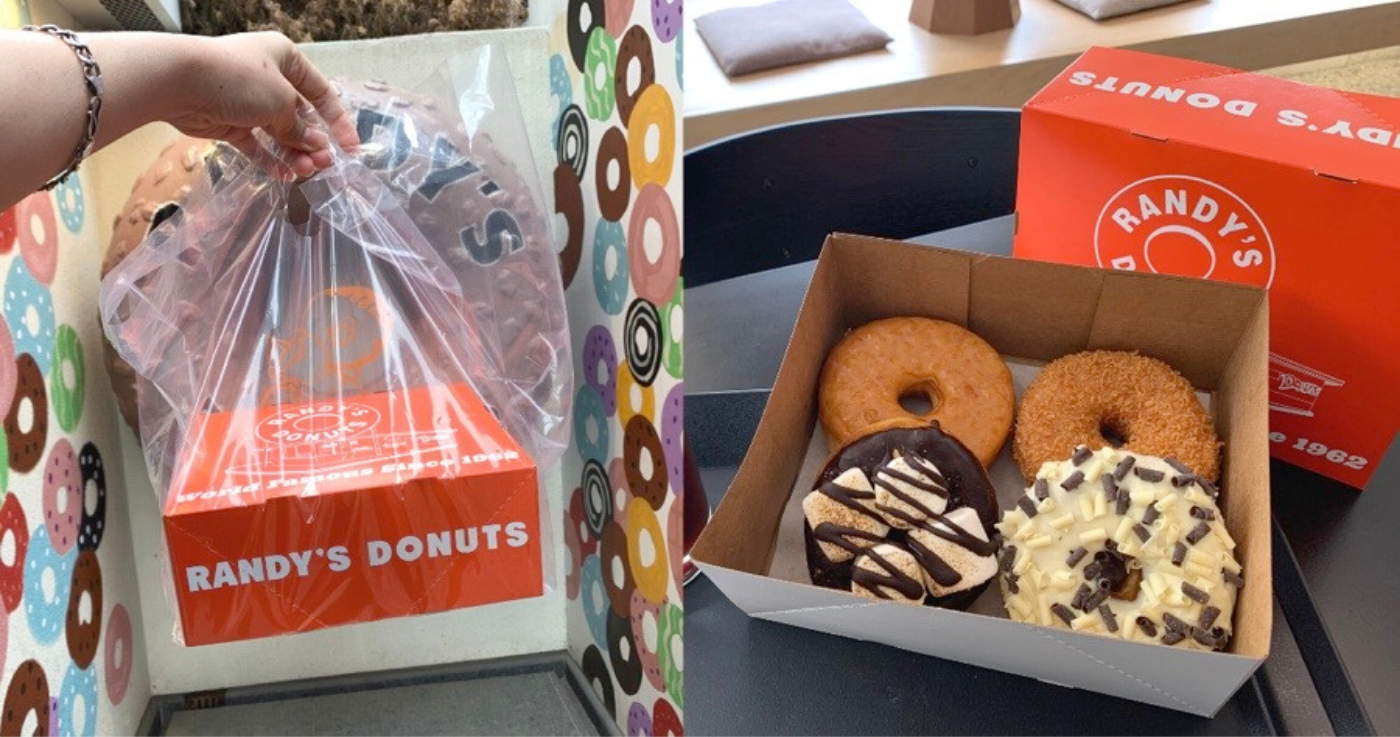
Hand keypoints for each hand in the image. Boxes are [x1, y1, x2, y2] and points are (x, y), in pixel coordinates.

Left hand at [167, 32, 358, 177]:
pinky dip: (270, 160)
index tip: (350, 148)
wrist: (180, 83)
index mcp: (286, 59)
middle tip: (324, 165)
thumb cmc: (240, 79)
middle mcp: (268, 78)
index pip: (321, 92)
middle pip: (300, 115)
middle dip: (313, 142)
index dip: (338, 121)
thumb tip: (316, 146)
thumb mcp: (282, 102)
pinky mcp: (229, 122)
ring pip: (279, 133)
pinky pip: (256, 144)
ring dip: (294, 154)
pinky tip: (285, 176)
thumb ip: (301, 129)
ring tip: (306, 172)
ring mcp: (247, 101)